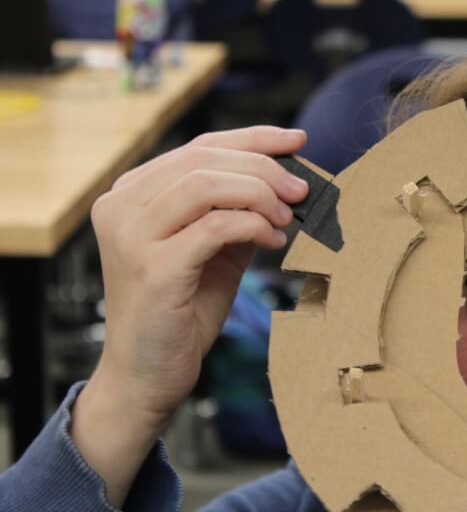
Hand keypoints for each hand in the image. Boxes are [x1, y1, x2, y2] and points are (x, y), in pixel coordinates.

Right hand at [73, 127, 307, 487]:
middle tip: (301, 191)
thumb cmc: (181, 311)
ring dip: (260, 196)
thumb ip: (236, 214)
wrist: (147, 372)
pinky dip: (252, 227)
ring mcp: (131, 235)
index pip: (199, 147)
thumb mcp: (213, 251)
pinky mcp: (153, 268)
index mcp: (131, 194)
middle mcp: (121, 206)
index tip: (297, 141)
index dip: (253, 138)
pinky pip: (214, 227)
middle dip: (264, 169)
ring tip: (285, 220)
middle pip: (205, 159)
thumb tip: (286, 183)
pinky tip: (272, 242)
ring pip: (207, 184)